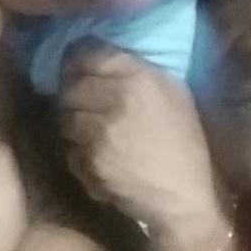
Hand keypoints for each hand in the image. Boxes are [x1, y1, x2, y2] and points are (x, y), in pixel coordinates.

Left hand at [58, 43, 225, 250]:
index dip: (78, 61)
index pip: (88, 54)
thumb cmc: (185, 143)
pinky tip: (98, 158)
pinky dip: (79, 154)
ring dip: (73, 124)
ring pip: (65, 118)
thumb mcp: (174, 94)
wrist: (185, 196)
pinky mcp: (89, 161)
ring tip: (92, 133)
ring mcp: (98, 132)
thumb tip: (104, 59)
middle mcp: (115, 99)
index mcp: (139, 76)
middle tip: (83, 103)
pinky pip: (70, 149)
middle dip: (73, 94)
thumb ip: (139, 72)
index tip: (79, 68)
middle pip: (70, 86)